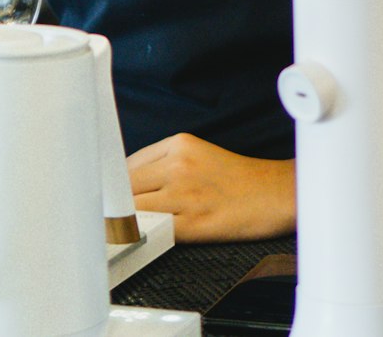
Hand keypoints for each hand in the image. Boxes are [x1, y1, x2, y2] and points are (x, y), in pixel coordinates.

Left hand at [127, 133, 295, 242]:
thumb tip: (128, 184)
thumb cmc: (238, 178)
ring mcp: (185, 193)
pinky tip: (141, 240)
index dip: (116, 185)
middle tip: (111, 219)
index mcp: (179, 143)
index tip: (109, 199)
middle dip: (117, 204)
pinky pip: (153, 230)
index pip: (128, 164)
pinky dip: (143, 236)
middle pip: (126, 186)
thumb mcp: (199, 154)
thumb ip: (165, 163)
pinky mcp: (193, 222)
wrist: (274, 194)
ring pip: (134, 208)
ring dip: (125, 222)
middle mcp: (179, 164)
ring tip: (122, 232)